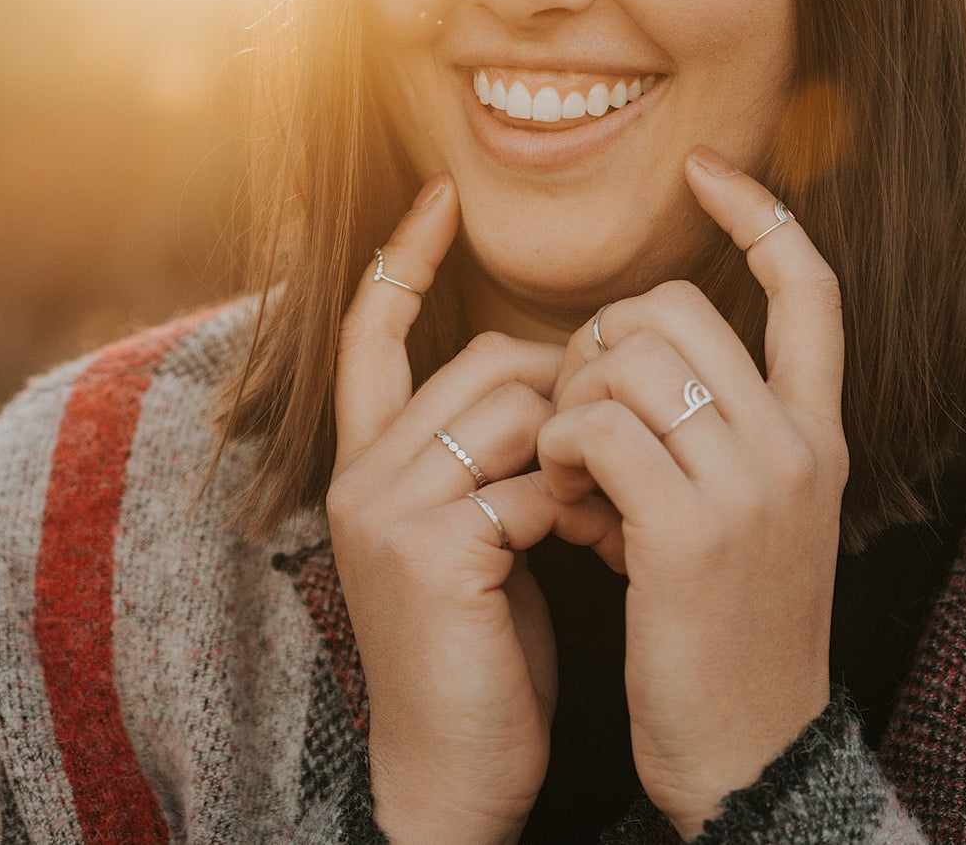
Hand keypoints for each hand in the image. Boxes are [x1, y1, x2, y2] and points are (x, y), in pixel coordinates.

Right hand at [327, 175, 620, 844]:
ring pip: (517, 409)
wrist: (454, 770)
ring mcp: (386, 509)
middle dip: (565, 390)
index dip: (402, 260)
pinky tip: (597, 546)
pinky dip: (582, 505)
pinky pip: (533, 479)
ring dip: (583, 450)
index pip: (371, 332)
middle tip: (604, 456)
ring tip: (602, 512)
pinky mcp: (427, 550)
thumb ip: (492, 446)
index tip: (440, 196)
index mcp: (367, 460)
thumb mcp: (477, 525)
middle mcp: (361, 472)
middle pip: (485, 361)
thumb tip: (560, 366)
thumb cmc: (484, 642)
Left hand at [538, 149, 847, 840]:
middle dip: (602, 339)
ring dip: (569, 399)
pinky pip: (592, 424)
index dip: (758, 214)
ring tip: (565, 471)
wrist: (746, 753)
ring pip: (628, 354)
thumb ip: (704, 430)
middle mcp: (796, 443)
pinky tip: (560, 504)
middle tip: (579, 413)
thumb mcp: (742, 514)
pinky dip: (554, 449)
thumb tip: (612, 357)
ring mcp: (750, 483)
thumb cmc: (720, 627)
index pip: (809, 285)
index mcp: (817, 432)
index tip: (706, 170)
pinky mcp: (690, 530)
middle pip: (677, 306)